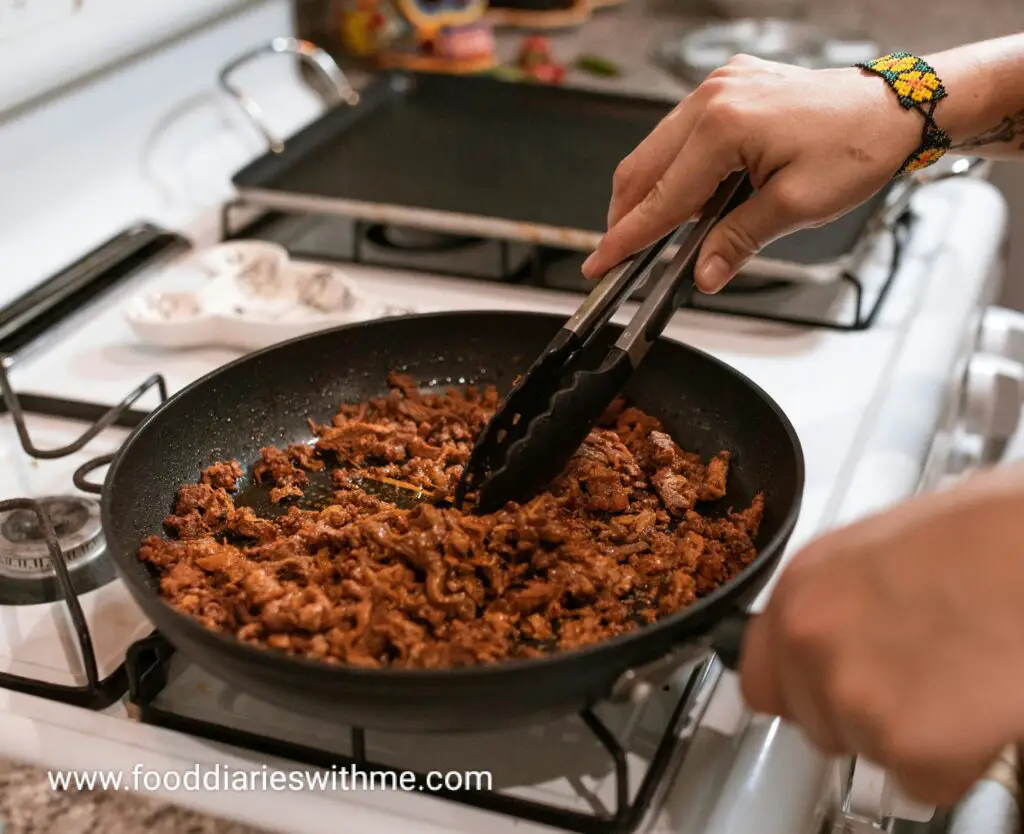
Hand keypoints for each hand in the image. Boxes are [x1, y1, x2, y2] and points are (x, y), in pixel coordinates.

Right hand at [581, 55, 922, 290]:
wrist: (895, 108)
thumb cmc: (858, 146)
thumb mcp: (795, 207)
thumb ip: (737, 240)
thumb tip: (702, 273)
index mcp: (724, 125)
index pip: (660, 197)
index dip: (627, 237)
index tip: (600, 263)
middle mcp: (713, 96)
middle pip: (642, 167)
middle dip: (625, 216)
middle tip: (616, 256)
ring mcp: (719, 86)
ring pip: (656, 149)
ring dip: (649, 193)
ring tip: (652, 234)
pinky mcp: (728, 87)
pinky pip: (680, 132)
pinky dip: (674, 169)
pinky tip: (685, 198)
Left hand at [739, 463, 1023, 806]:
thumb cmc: (986, 535)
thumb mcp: (880, 550)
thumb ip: (837, 599)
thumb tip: (833, 628)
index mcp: (801, 589)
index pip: (759, 679)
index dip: (799, 690)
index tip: (822, 692)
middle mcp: (811, 642)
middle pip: (815, 722)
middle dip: (861, 712)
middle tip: (919, 676)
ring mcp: (854, 697)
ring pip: (868, 751)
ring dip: (910, 734)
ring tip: (956, 677)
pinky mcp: (910, 746)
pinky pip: (920, 780)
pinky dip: (953, 762)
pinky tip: (977, 707)